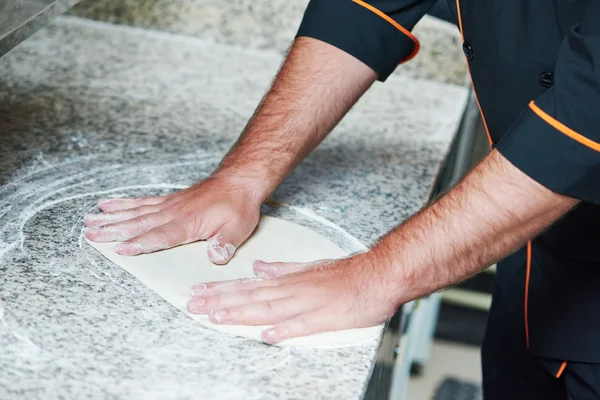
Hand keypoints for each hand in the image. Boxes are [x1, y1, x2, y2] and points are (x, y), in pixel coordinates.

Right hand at [84, 176, 261, 263]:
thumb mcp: (238, 228)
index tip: (121, 249)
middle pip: (139, 223)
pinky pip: (141, 202)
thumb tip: (216, 258)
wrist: (238, 180)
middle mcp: (173, 212)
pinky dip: (123, 204)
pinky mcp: (168, 200)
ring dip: (111, 218)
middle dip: (114, 230)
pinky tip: (106, 205)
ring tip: (88, 223)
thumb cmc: (238, 206)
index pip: (161, 235)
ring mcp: (168, 205)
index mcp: (188, 222)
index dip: (142, 243)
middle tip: (90, 235)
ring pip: (135, 212)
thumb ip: (225, 243)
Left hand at [186, 255, 397, 342]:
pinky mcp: (327, 317)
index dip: (222, 290)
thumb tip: (259, 267)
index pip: (249, 285)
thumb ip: (283, 268)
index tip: (200, 292)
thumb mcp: (309, 266)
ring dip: (242, 312)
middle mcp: (294, 290)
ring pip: (270, 308)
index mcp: (289, 280)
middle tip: (194, 305)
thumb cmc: (345, 273)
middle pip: (252, 296)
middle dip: (221, 301)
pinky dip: (285, 329)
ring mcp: (309, 303)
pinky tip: (267, 335)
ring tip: (218, 317)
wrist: (378, 275)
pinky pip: (304, 324)